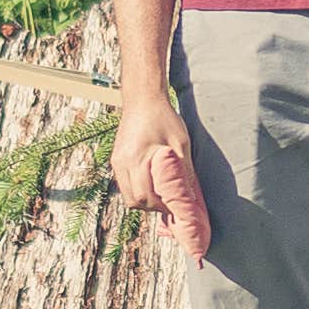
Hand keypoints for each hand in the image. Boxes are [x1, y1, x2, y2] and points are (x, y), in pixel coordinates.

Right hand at [111, 104, 211, 252]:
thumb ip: (184, 173)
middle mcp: (122, 164)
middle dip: (154, 207)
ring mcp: (117, 162)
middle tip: (172, 204)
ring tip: (164, 195)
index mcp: (137, 160)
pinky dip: (139, 190)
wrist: (143, 98)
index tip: (177, 211)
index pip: (146, 197)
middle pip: (135, 201)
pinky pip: (126, 185)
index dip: (162, 207)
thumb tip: (191, 199)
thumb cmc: (165, 119)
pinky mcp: (116, 160)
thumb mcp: (181, 145)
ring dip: (146, 200)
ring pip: (129, 196)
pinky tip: (153, 184)